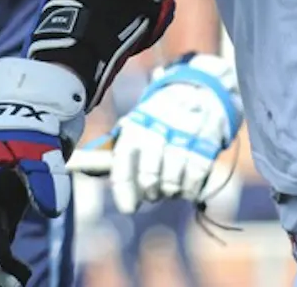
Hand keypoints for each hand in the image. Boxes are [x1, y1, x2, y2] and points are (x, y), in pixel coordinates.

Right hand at [0, 58, 85, 286]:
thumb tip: (52, 213)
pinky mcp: (6, 194)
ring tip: (13, 286)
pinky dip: (4, 250)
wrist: (30, 96)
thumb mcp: (38, 145)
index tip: (11, 274)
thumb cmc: (30, 120)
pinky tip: (15, 271)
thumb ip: (45, 178)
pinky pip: (0, 229)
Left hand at [110, 53, 241, 213]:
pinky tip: (188, 185)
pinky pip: (195, 180)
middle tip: (153, 192)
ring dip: (171, 192)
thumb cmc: (162, 115)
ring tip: (171, 186)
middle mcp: (159, 130)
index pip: (123, 164)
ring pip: (173, 183)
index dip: (124, 191)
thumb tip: (89, 171)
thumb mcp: (139, 121)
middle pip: (150, 179)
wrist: (201, 89)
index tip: (129, 206)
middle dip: (151, 192)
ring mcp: (185, 137)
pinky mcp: (208, 144)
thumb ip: (118, 148)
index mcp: (137, 125)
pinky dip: (190, 189)